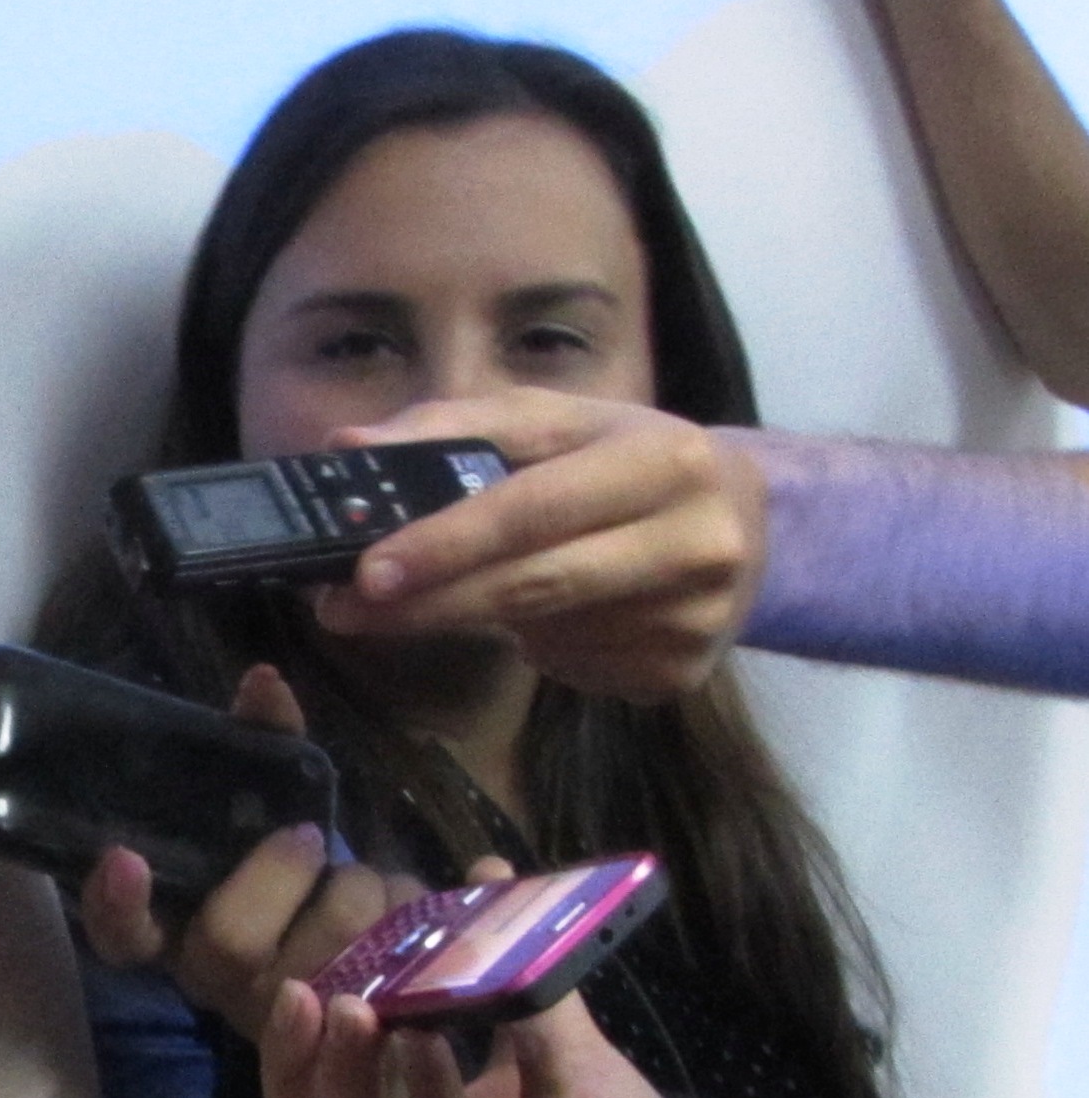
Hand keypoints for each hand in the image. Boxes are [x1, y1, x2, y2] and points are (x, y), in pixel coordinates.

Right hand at [75, 664, 405, 1040]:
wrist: (394, 957)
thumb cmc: (312, 879)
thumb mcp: (277, 814)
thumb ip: (262, 749)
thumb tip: (264, 680)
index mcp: (186, 936)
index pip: (123, 937)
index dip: (116, 904)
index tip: (124, 855)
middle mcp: (227, 987)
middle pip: (231, 942)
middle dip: (279, 876)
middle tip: (313, 839)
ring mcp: (296, 1022)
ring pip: (324, 960)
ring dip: (370, 899)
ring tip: (392, 884)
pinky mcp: (374, 1036)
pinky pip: (403, 979)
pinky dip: (436, 916)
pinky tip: (465, 888)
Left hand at [311, 391, 765, 701]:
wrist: (752, 525)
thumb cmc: (629, 462)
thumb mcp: (560, 424)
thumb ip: (453, 428)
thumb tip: (348, 447)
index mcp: (663, 460)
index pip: (533, 508)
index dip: (446, 542)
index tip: (368, 570)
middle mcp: (693, 542)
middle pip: (530, 586)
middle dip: (426, 602)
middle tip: (345, 610)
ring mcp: (690, 619)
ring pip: (540, 634)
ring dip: (483, 620)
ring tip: (478, 589)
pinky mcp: (678, 673)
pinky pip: (568, 668)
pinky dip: (536, 647)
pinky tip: (556, 616)